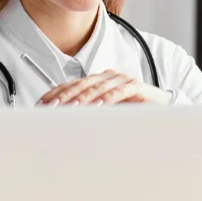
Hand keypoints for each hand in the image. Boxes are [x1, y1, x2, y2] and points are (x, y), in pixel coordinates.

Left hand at [38, 69, 171, 105]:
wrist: (161, 111)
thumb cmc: (131, 113)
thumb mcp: (104, 113)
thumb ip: (87, 114)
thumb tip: (61, 123)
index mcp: (97, 81)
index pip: (71, 85)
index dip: (56, 94)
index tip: (41, 104)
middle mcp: (107, 77)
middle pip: (81, 85)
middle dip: (64, 97)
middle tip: (51, 108)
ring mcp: (121, 79)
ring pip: (97, 88)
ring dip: (82, 99)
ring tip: (70, 108)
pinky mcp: (135, 86)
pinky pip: (118, 92)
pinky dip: (107, 99)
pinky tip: (98, 106)